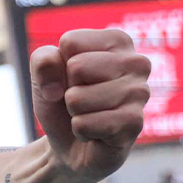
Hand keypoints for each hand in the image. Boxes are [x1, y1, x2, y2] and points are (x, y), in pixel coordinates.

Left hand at [30, 29, 148, 178]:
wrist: (70, 142)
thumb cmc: (63, 99)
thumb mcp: (43, 73)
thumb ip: (42, 60)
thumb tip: (55, 86)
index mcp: (118, 40)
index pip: (70, 42)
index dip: (61, 65)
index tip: (74, 78)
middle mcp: (137, 62)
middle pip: (76, 67)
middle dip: (68, 89)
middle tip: (82, 99)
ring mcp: (140, 93)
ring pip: (77, 98)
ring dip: (74, 112)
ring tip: (90, 114)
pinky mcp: (134, 123)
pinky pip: (84, 124)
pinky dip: (80, 131)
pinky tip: (96, 132)